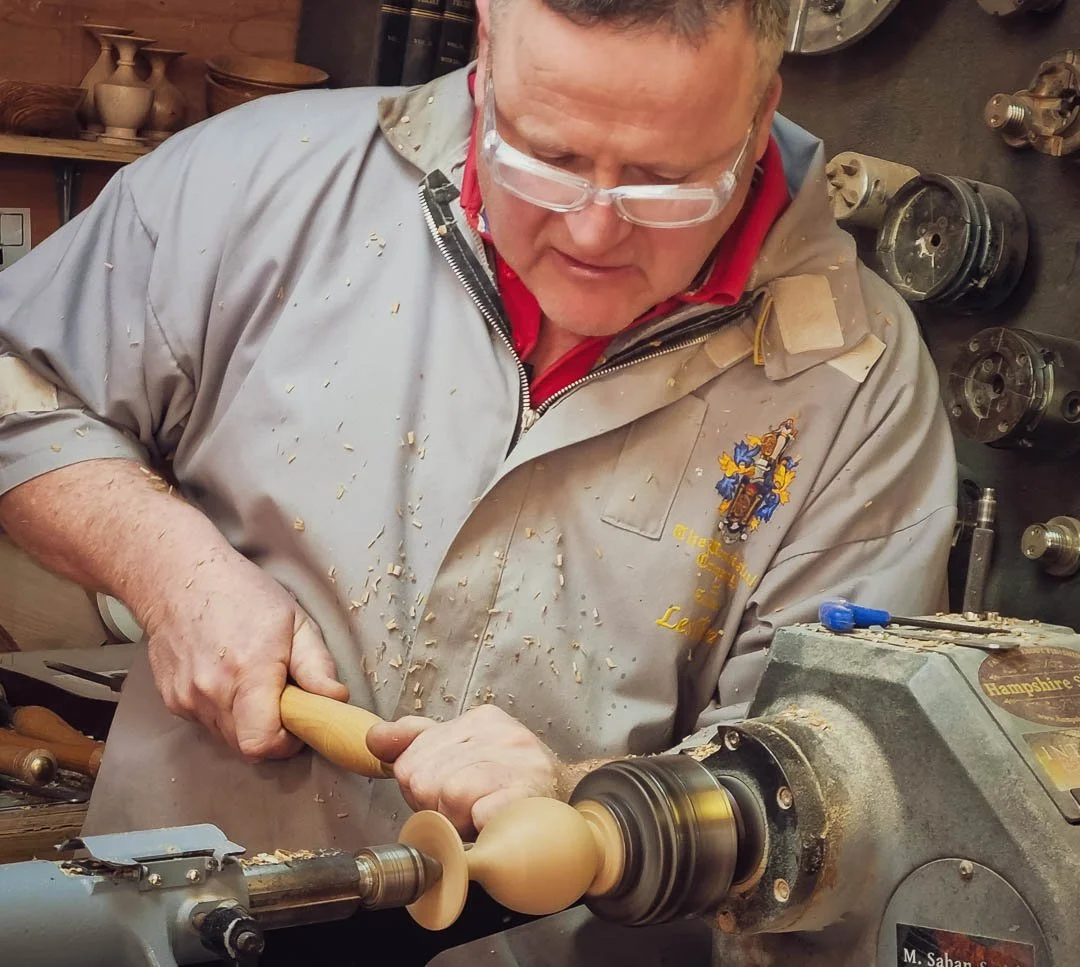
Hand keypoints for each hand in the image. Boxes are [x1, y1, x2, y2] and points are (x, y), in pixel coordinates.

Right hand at [137, 551, 347, 758]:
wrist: (178, 577)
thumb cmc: (241, 593)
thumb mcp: (295, 622)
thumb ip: (318, 667)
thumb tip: (335, 701)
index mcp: (248, 672)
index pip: (262, 744)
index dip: (286, 743)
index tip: (297, 721)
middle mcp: (211, 692)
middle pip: (246, 746)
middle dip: (271, 730)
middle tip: (281, 696)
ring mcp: (186, 699)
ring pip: (226, 737)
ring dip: (247, 721)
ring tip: (254, 682)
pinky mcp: (172, 701)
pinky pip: (207, 723)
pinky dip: (224, 711)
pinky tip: (229, 678)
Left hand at [367, 704, 566, 834]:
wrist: (571, 808)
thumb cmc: (509, 787)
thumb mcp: (462, 755)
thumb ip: (416, 743)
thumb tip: (374, 738)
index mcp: (481, 719)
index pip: (412, 759)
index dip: (422, 790)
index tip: (451, 796)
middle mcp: (501, 733)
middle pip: (426, 780)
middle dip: (439, 809)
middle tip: (469, 812)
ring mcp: (519, 761)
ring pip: (449, 795)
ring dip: (460, 822)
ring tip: (482, 819)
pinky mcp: (529, 794)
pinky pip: (479, 813)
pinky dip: (480, 829)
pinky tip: (492, 826)